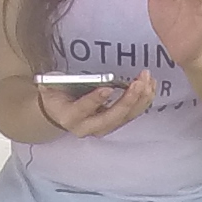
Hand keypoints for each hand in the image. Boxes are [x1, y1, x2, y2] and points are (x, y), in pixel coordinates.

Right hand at [33, 72, 154, 137]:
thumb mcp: (51, 85)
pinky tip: (150, 86)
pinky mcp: (114, 124)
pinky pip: (131, 115)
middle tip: (139, 83)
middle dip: (127, 100)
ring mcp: (102, 128)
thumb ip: (59, 80)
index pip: (83, 109)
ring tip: (148, 81)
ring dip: (139, 100)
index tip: (108, 88)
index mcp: (69, 116)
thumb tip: (71, 72)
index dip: (95, 100)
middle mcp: (87, 127)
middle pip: (111, 117)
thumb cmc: (56, 95)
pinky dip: (142, 101)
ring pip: (125, 118)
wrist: (58, 113)